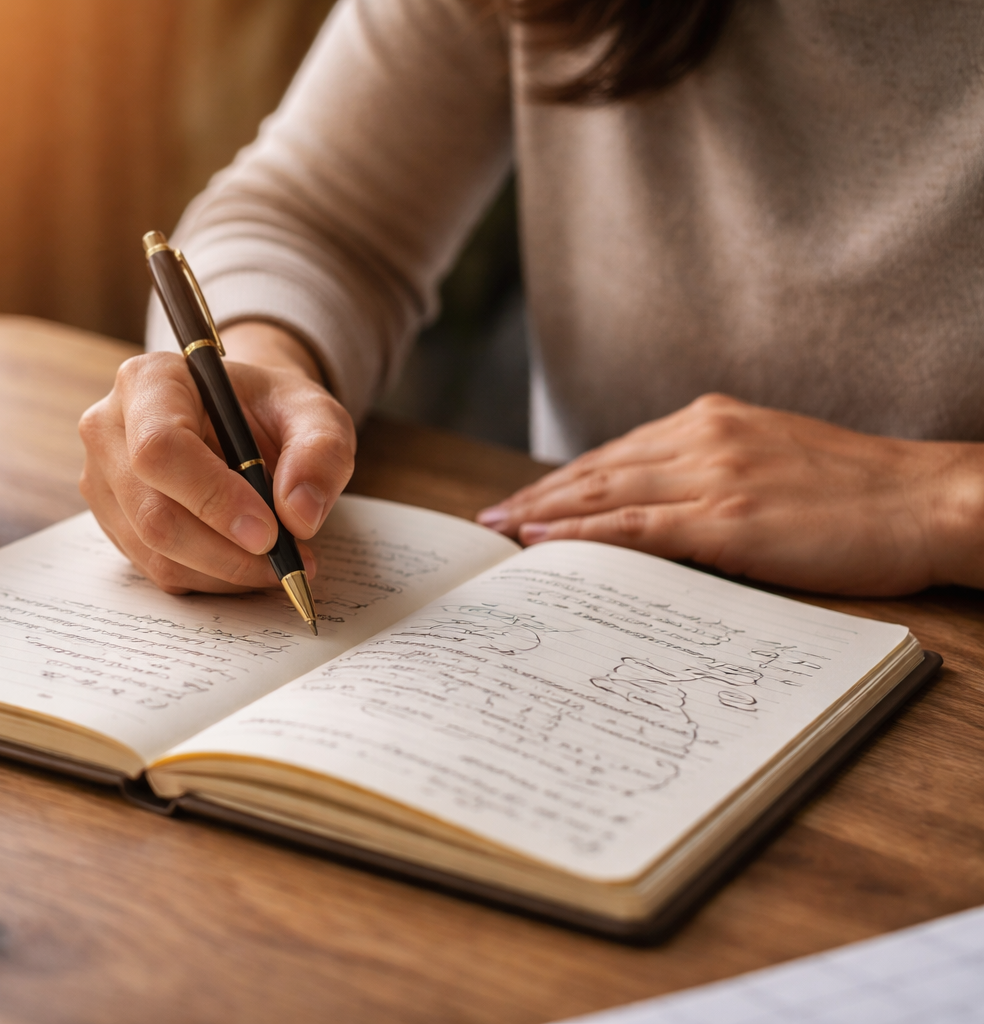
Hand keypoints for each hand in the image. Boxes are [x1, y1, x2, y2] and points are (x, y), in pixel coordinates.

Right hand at [79, 321, 355, 592]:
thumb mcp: (315, 414)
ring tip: (280, 561)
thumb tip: (300, 514)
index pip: (160, 449)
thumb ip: (320, 452)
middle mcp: (110, 430)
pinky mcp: (114, 524)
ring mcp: (104, 482)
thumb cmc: (271, 411)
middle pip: (154, 514)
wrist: (243, 423)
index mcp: (149, 382)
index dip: (213, 498)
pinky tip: (248, 561)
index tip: (269, 531)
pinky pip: (159, 571)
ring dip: (227, 572)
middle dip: (228, 552)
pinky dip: (213, 578)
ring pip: (156, 552)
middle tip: (289, 559)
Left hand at [475, 394, 983, 595]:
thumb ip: (720, 470)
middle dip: (537, 497)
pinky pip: (634, 528)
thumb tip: (668, 504)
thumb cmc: (864, 492)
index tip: (525, 498)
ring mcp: (713, 476)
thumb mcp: (778, 461)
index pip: (618, 452)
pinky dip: (581, 535)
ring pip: (604, 495)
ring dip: (542, 517)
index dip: (565, 479)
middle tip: (488, 521)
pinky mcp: (727, 519)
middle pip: (597, 469)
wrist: (929, 499)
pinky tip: (543, 546)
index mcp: (714, 420)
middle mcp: (703, 438)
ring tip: (499, 536)